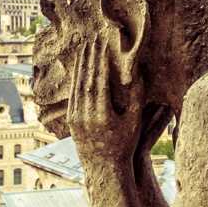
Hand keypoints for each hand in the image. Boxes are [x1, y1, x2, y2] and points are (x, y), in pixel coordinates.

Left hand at [67, 39, 143, 161]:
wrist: (104, 168)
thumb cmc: (125, 144)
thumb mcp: (134, 121)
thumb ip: (136, 96)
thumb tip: (137, 71)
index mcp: (102, 116)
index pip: (99, 81)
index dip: (101, 60)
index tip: (103, 44)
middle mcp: (85, 116)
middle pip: (85, 80)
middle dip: (89, 57)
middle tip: (92, 38)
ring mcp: (75, 118)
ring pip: (76, 86)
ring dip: (80, 65)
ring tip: (84, 47)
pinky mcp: (71, 120)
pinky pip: (73, 94)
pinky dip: (76, 78)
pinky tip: (79, 67)